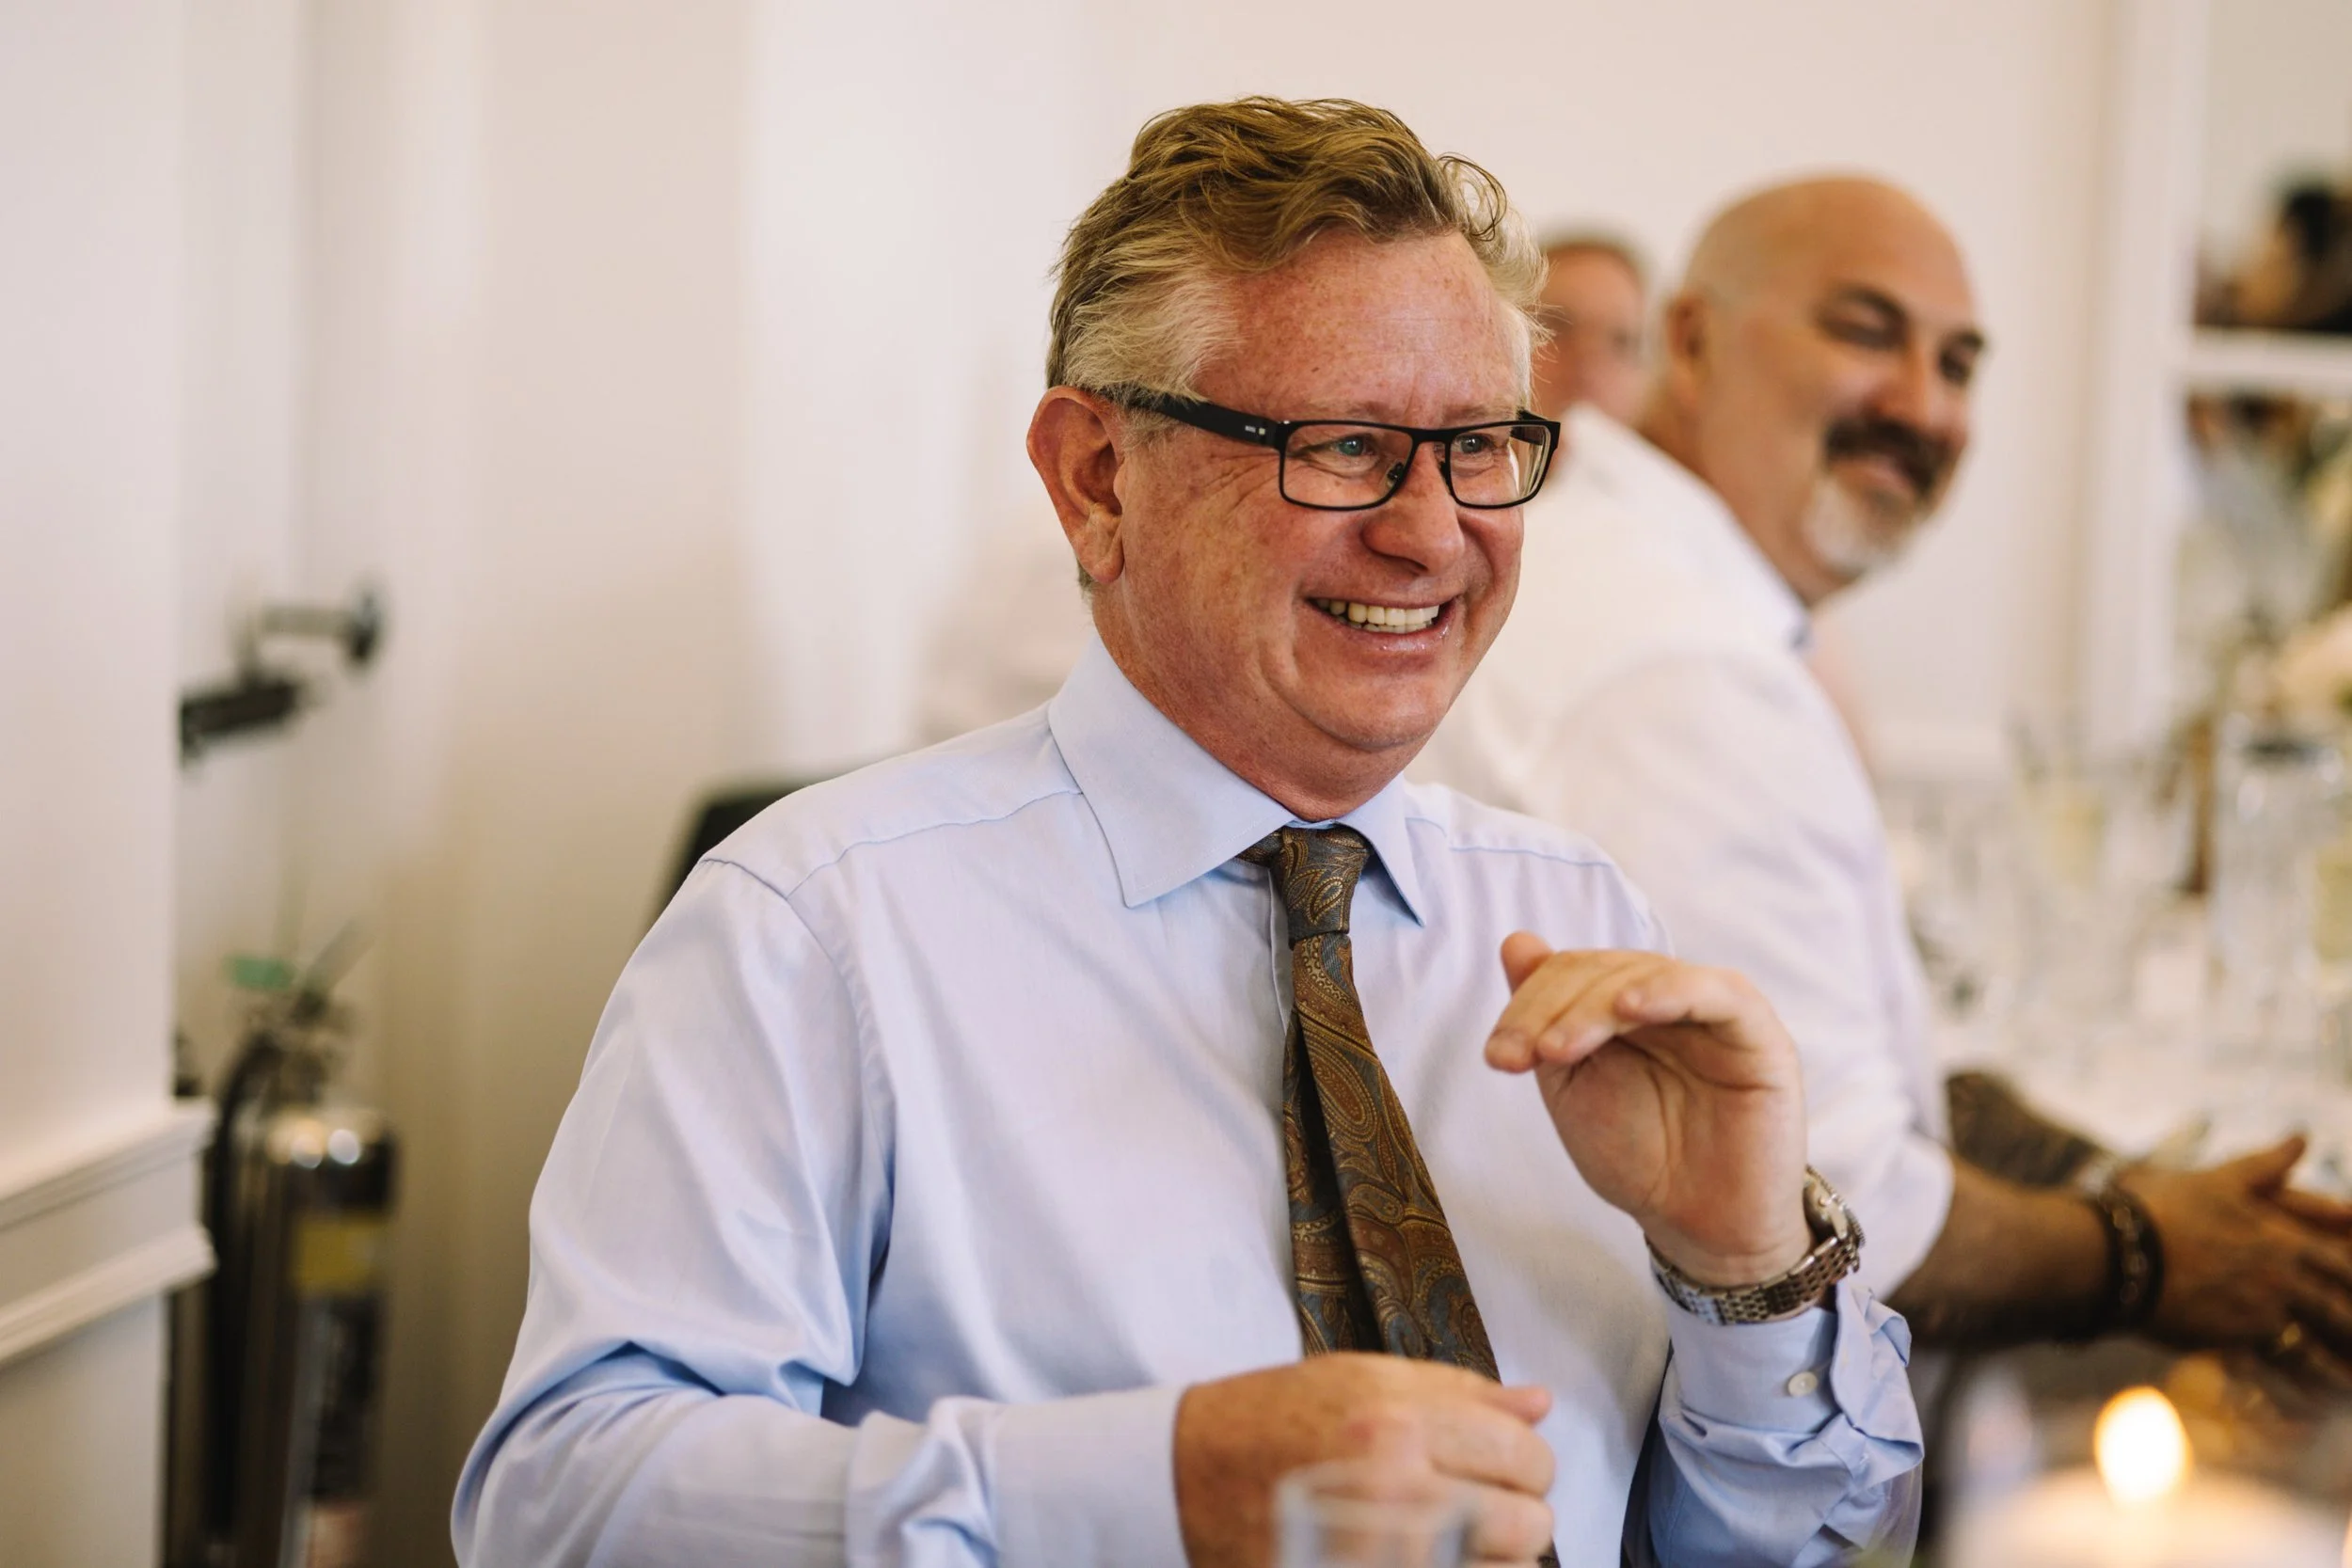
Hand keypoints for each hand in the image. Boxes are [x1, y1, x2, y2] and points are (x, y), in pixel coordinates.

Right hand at [1173, 1354, 1554, 1567]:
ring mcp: (1382, 1551)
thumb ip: (1456, 1390)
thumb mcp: (1359, 1376)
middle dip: (1518, 1514)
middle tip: (1484, 1504)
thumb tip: (1536, 1403)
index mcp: (1400, 1423)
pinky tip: (1437, 1557)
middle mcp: (1396, 1490)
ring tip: (1458, 1537)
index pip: (1524, 1453)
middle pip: (1526, 1522)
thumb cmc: (1271, 1418)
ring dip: (1494, 1557)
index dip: (1526, 1461)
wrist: (1186, 1474)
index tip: (1506, 1463)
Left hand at [1484, 940, 1810, 1284]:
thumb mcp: (1573, 1089)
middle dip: (1549, 1007)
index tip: (1499, 1058)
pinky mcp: (1758, 1033)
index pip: (1569, 973)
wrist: (1699, 1225)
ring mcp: (1714, 1011)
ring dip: (1591, 1006)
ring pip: (1647, 973)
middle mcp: (1668, 998)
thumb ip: (1545, 1020)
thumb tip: (1516, 942)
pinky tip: (1629, 1006)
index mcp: (1624, 1005)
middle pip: (1600, 968)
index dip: (1527, 1005)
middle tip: (1521, 1055)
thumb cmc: (1640, 1158)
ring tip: (1557, 1049)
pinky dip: (1670, 990)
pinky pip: (1718, 994)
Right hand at [2123, 1138, 2351, 1391]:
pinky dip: (2312, 1381)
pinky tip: (2322, 1397)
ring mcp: (2264, 1307)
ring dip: (2342, 1358)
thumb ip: (2266, 1164)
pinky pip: (2287, 1365)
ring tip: (2350, 1377)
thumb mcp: (2218, 1178)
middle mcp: (2282, 1273)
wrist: (2118, 1253)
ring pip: (2322, 1337)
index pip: (2343, 1255)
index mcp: (2281, 1233)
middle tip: (2351, 1324)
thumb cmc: (2163, 1208)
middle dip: (2350, 1315)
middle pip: (2339, 1302)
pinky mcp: (2240, 1338)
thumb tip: (2303, 1137)